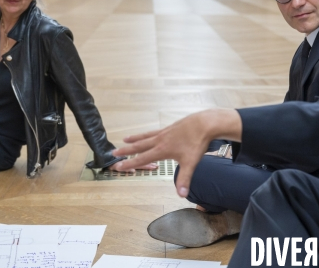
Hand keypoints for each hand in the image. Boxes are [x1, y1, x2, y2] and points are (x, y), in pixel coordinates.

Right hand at [112, 109, 241, 197]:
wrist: (204, 123)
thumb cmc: (197, 143)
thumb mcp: (191, 163)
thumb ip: (184, 179)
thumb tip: (181, 195)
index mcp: (162, 150)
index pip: (142, 158)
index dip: (129, 163)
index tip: (118, 165)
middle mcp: (160, 140)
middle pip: (139, 146)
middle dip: (126, 150)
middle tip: (113, 152)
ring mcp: (164, 132)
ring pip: (145, 136)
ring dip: (134, 139)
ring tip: (125, 139)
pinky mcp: (170, 127)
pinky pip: (154, 131)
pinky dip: (147, 133)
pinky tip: (148, 134)